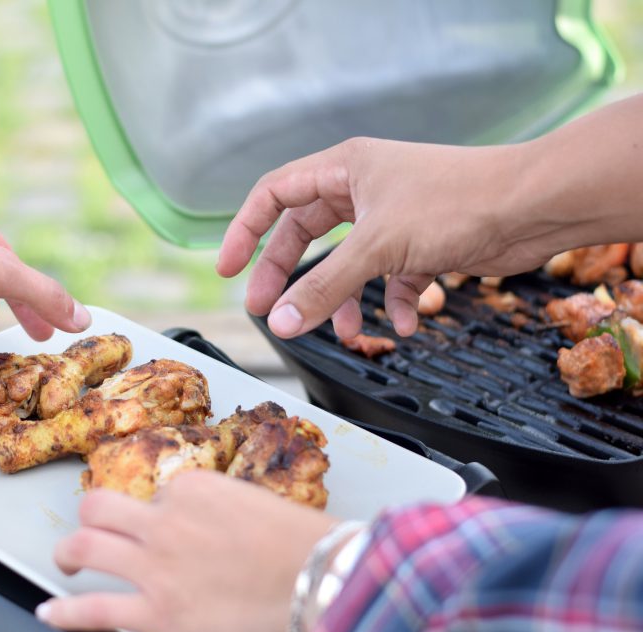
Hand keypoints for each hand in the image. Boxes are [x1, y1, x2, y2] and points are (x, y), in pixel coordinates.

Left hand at [37, 471, 336, 631]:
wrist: (324, 583)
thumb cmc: (307, 548)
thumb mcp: (258, 505)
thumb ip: (222, 508)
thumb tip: (211, 525)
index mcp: (194, 488)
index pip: (158, 493)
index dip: (162, 512)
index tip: (170, 527)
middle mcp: (166, 521)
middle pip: (101, 506)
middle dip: (93, 517)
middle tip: (93, 529)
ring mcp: (156, 566)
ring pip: (86, 545)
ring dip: (69, 552)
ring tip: (66, 560)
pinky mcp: (157, 613)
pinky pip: (94, 609)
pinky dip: (65, 612)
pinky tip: (50, 613)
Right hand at [215, 137, 549, 338]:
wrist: (535, 206)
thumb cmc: (459, 202)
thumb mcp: (376, 248)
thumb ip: (322, 289)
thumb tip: (280, 323)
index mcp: (344, 169)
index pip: (274, 195)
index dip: (245, 232)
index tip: (226, 270)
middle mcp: (364, 189)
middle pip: (306, 235)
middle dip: (289, 277)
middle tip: (270, 314)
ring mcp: (392, 216)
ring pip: (348, 263)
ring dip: (342, 299)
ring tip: (343, 332)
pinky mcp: (421, 242)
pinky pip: (389, 277)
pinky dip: (391, 302)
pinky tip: (403, 322)